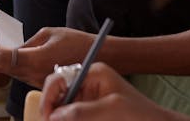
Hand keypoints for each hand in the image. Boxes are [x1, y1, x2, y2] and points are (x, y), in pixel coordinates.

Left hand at [0, 27, 95, 87]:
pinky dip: (10, 63)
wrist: (99, 57)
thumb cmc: (77, 41)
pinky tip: (9, 52)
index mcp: (36, 60)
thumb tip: (14, 48)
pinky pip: (21, 74)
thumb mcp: (49, 33)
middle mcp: (35, 75)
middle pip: (2, 68)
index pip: (2, 58)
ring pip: (10, 72)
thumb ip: (28, 43)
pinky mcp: (42, 82)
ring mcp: (38, 81)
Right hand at [41, 63, 184, 120]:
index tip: (47, 115)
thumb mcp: (111, 109)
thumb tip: (55, 116)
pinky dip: (66, 120)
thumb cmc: (142, 114)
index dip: (49, 96)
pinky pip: (70, 116)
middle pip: (57, 93)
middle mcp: (87, 83)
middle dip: (52, 109)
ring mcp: (87, 98)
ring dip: (60, 117)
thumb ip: (81, 111)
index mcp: (92, 73)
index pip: (59, 78)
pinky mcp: (89, 111)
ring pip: (62, 107)